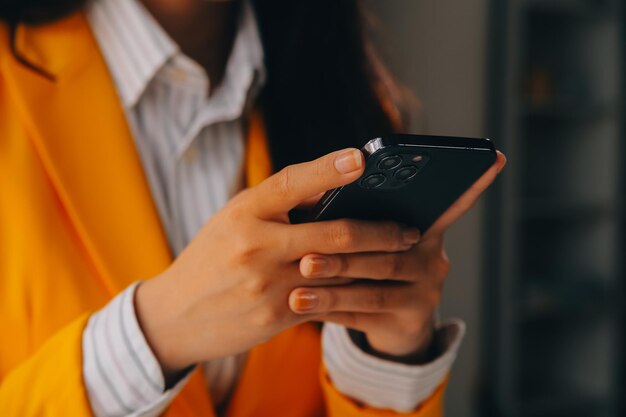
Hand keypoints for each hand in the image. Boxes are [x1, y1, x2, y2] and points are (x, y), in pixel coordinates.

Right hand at [134, 148, 420, 375]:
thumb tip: (333, 188)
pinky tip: (375, 284)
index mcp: (243, 212)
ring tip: (403, 254)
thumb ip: (277, 205)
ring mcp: (267, 284)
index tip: (362, 158)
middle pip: (334, 233)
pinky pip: (327, 299)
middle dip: (380, 231)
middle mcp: (255, 245)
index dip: (329, 168)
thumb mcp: (232, 220)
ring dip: (377, 262)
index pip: (291, 182)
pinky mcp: (276, 315)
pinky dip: (353, 289)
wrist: (175, 316)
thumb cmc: (210, 259)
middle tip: (409, 229)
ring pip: (339, 270)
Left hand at [288, 151, 506, 358]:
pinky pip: (364, 316)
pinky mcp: (409, 323)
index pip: (450, 204)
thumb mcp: (372, 240)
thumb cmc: (370, 266)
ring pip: (374, 287)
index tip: (494, 158)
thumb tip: (321, 191)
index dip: (471, 185)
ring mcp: (425, 294)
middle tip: (307, 253)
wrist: (387, 325)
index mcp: (424, 229)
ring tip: (299, 280)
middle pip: (388, 252)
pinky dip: (330, 309)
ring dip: (333, 283)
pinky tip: (301, 304)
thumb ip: (361, 219)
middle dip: (345, 253)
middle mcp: (433, 260)